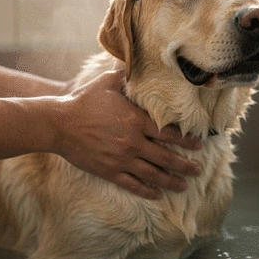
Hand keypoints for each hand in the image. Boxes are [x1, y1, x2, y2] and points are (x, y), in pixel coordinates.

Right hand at [51, 70, 201, 199]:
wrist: (59, 124)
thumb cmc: (84, 101)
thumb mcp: (107, 83)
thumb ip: (126, 75)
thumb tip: (138, 63)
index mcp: (136, 121)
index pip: (168, 133)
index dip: (186, 140)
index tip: (199, 145)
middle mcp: (133, 142)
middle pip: (166, 157)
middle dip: (185, 165)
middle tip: (198, 170)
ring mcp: (121, 159)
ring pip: (152, 174)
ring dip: (170, 181)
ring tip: (183, 186)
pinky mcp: (109, 171)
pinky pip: (132, 184)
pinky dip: (146, 191)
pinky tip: (157, 195)